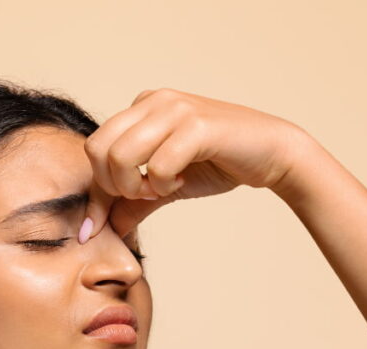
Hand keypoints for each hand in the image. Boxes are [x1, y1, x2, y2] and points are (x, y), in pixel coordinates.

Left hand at [80, 88, 305, 241]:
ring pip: (120, 155)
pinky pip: (157, 165)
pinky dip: (164, 184)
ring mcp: (175, 109)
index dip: (96, 192)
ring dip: (136, 186)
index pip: (94, 148)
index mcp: (141, 107)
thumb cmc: (219, 163)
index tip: (100, 225)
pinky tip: (183, 181)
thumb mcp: (166, 185)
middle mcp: (154, 101)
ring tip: (162, 189)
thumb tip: (100, 229)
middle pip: (97, 150)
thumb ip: (133, 202)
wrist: (273, 152)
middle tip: (143, 195)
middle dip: (113, 186)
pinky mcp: (197, 126)